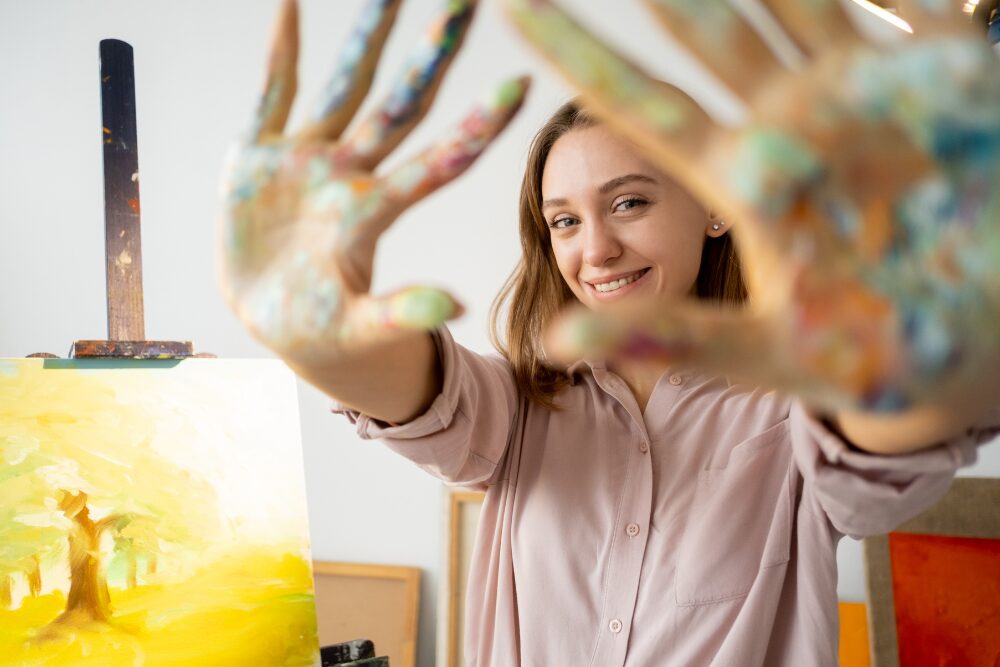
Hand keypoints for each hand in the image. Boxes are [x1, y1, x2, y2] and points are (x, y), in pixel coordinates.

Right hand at [220, 0, 527, 363]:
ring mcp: (306, 160)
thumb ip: (402, 313)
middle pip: (400, 104)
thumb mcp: (365, 329)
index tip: (520, 87)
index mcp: (374, 214)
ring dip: (366, 33)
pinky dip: (280, 51)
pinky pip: (272, 94)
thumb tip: (456, 307)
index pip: (437, 162)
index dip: (476, 127)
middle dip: (432, 53)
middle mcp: (350, 174)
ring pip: (344, 84)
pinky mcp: (258, 158)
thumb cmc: (328, 330)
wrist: (275, 322)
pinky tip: (289, 2)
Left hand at [505, 0, 999, 412]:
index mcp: (740, 178)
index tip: (511, 4)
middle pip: (710, 30)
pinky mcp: (940, 79)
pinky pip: (907, 0)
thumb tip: (556, 343)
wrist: (977, 346)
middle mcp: (790, 123)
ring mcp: (862, 93)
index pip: (638, 104)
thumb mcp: (763, 352)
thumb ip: (666, 340)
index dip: (576, 54)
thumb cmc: (872, 353)